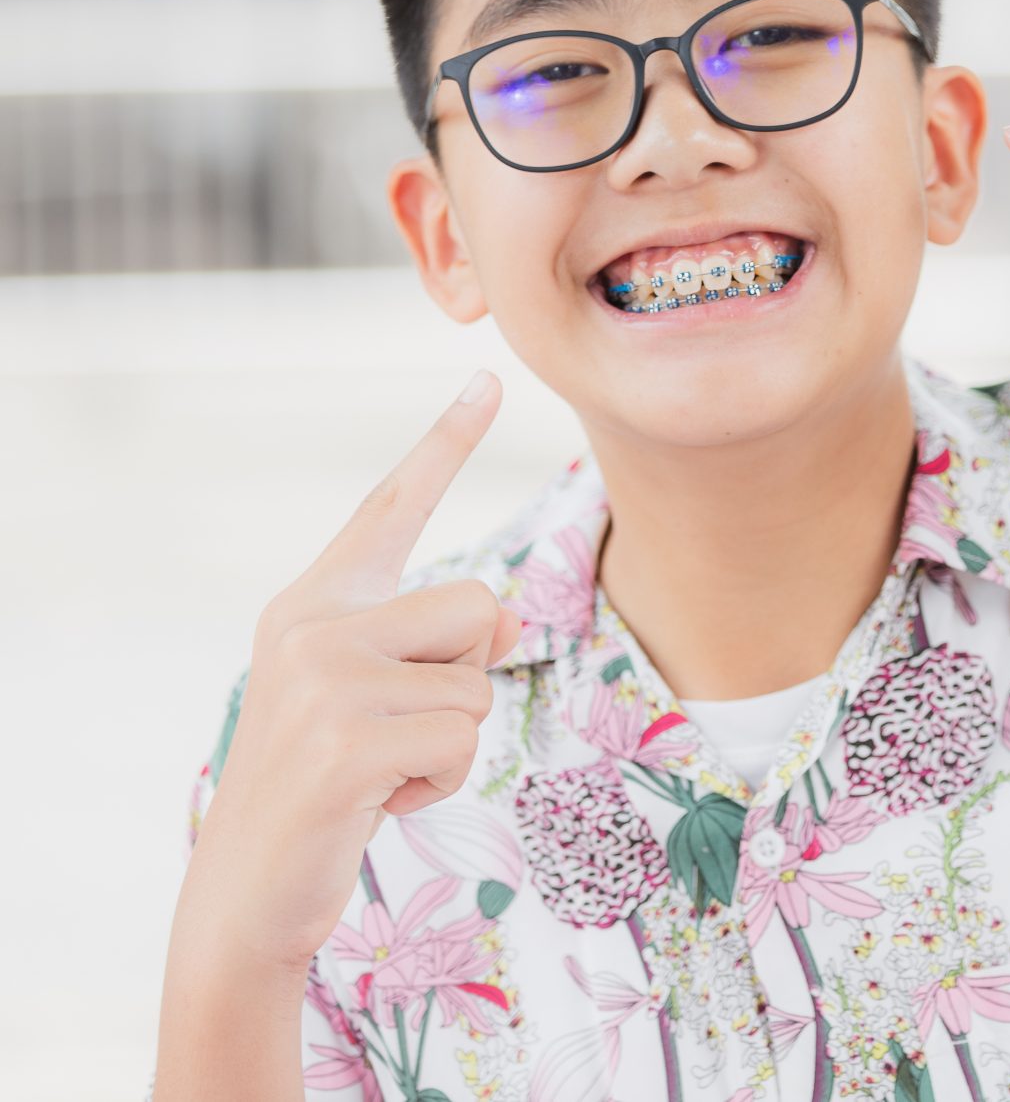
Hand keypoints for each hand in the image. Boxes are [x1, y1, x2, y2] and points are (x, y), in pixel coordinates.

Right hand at [179, 370, 521, 973]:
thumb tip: (498, 627)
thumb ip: (428, 646)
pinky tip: (374, 804)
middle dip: (464, 682)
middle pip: (479, 609)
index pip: (391, 507)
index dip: (445, 441)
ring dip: (450, 744)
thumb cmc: (327, 789)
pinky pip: (462, 742)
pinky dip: (437, 784)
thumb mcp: (374, 699)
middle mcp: (311, 624)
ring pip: (478, 684)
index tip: (488, 378)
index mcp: (314, 603)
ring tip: (380, 772)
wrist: (250, 890)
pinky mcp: (347, 738)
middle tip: (393, 734)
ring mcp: (323, 679)